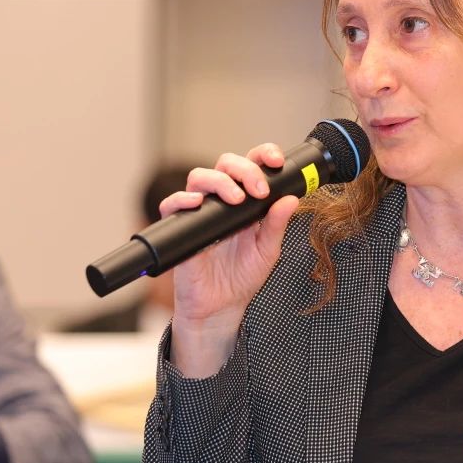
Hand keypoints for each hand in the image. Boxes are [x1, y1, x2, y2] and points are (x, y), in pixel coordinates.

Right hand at [161, 144, 298, 375]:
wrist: (220, 307)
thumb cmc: (242, 277)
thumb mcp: (267, 251)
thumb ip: (276, 225)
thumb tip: (291, 199)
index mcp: (245, 202)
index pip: (251, 166)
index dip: (262, 155)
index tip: (276, 161)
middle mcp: (221, 201)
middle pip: (225, 164)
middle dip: (244, 169)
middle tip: (258, 189)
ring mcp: (200, 212)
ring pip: (199, 177)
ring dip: (219, 181)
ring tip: (236, 198)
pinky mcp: (179, 228)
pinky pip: (171, 204)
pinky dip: (182, 199)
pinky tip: (197, 203)